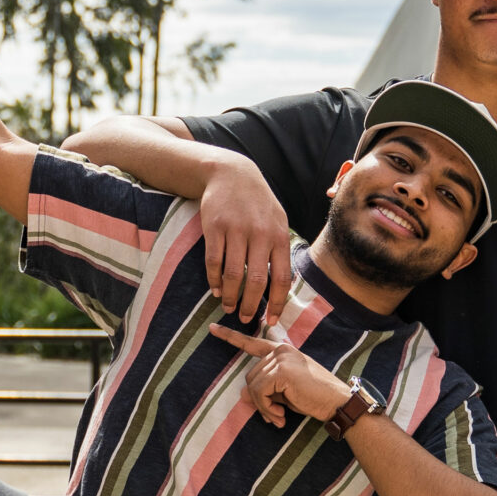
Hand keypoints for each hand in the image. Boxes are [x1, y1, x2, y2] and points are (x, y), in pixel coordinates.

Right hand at [197, 154, 292, 324]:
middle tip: (244, 318)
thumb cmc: (258, 204)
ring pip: (233, 274)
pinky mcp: (214, 227)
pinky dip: (214, 279)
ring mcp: (236, 230)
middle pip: (257, 281)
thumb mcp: (277, 220)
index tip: (269, 321)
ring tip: (227, 307)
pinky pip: (214, 261)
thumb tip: (283, 286)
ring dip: (229, 296)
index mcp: (279, 236)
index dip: (276, 304)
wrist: (232, 174)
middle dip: (250, 305)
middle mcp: (260, 234)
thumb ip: (280, 249)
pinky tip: (215, 289)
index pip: (281, 278)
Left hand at [210, 322, 348, 425]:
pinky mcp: (281, 371)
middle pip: (250, 376)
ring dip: (263, 408)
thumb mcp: (284, 394)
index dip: (231, 336)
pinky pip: (260, 392)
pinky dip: (266, 408)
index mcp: (282, 352)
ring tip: (278, 419)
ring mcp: (281, 359)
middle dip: (259, 401)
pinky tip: (281, 417)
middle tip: (274, 417)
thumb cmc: (314, 398)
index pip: (253, 343)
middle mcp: (281, 350)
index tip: (213, 328)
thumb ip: (265, 390)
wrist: (337, 402)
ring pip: (253, 386)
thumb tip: (243, 395)